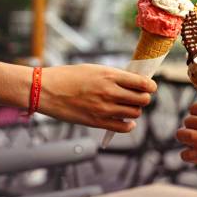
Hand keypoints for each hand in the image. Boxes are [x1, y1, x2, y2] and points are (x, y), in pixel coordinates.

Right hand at [39, 64, 156, 131]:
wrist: (46, 90)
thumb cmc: (68, 76)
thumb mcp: (94, 69)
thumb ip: (115, 76)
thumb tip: (135, 82)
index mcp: (110, 75)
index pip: (142, 83)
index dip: (150, 86)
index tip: (150, 87)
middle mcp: (109, 92)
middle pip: (142, 99)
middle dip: (144, 98)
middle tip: (138, 97)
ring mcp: (104, 108)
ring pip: (135, 113)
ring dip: (135, 110)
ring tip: (128, 106)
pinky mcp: (97, 122)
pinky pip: (123, 127)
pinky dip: (128, 124)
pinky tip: (125, 120)